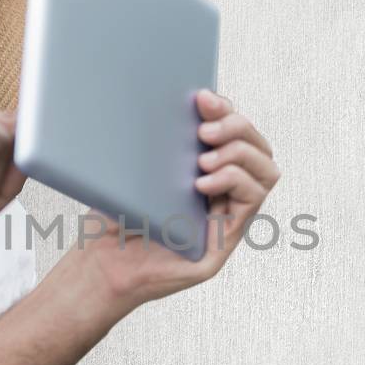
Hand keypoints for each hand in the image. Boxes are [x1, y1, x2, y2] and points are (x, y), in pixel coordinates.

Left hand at [74, 90, 279, 305]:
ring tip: (204, 158)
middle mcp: (222, 197)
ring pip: (265, 173)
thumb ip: (161, 139)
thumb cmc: (112, 220)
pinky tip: (203, 183)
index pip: (236, 133)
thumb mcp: (135, 170)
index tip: (202, 97)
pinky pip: (250, 203)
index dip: (226, 111)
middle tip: (204, 129)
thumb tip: (182, 100)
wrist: (98, 267)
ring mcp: (227, 221)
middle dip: (237, 128)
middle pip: (259, 149)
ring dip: (240, 155)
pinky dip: (233, 183)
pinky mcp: (222, 246)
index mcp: (205, 174)